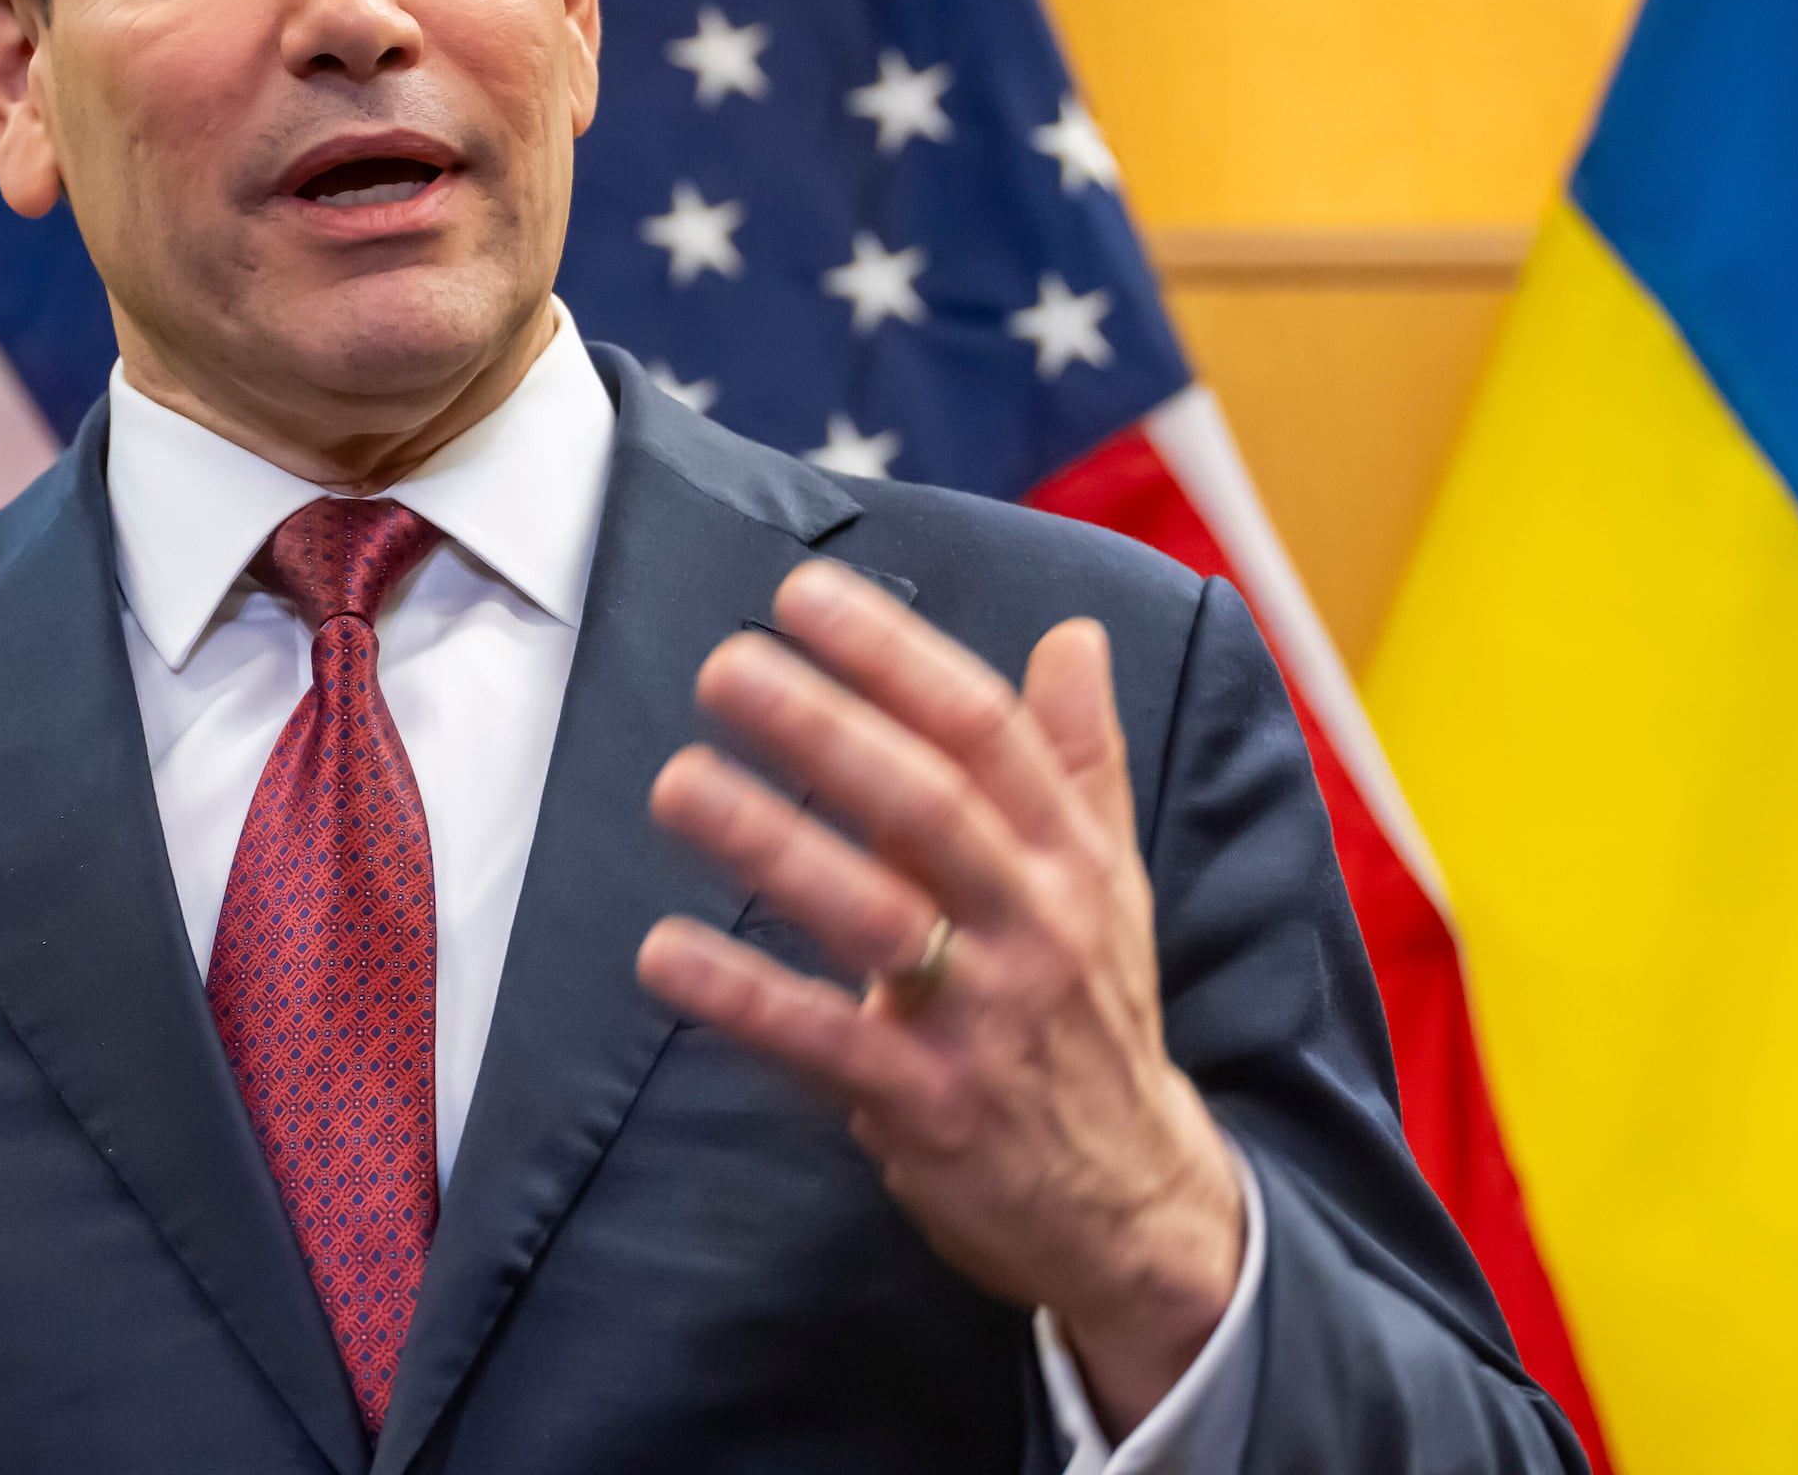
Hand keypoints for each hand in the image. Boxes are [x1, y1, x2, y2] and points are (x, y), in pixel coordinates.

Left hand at [635, 561, 1243, 1435]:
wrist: (1133, 1201)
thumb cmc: (1094, 1018)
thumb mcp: (1111, 884)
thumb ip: (1082, 758)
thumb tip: (1075, 634)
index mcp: (1072, 858)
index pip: (987, 730)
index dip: (894, 656)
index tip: (804, 597)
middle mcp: (1036, 924)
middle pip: (930, 804)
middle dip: (825, 727)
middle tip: (727, 667)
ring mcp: (984, 1019)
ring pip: (873, 915)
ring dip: (771, 844)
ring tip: (678, 783)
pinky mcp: (929, 1106)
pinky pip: (825, 1042)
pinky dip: (743, 996)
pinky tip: (664, 952)